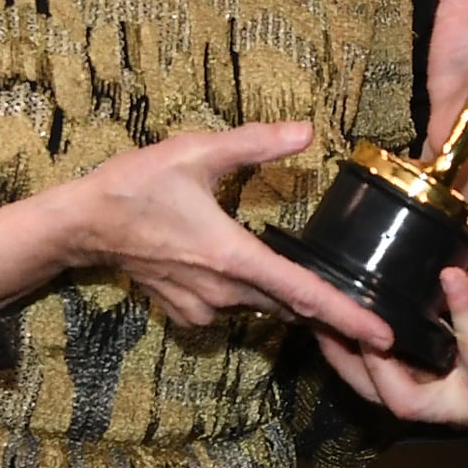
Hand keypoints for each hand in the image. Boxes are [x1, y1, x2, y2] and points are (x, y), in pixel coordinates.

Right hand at [0, 121, 393, 348]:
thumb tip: (307, 131)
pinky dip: (254, 297)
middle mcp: (223, 292)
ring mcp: (203, 307)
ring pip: (264, 307)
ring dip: (293, 302)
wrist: (84, 222)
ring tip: (329, 298)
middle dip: (332, 314)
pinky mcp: (187, 313)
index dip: (347, 316)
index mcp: (234, 258)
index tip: (383, 336)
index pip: (304, 293)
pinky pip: (234, 309)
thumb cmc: (138, 184)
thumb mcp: (197, 151)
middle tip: (373, 319)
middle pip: (292, 307)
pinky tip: (258, 277)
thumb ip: (255, 143)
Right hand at [315, 266, 467, 424]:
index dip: (341, 348)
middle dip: (344, 359)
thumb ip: (439, 291)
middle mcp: (449, 398)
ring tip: (370, 315)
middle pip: (376, 395)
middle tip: (326, 316)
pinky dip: (459, 313)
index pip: (375, 373)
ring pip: (406, 401)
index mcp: (439, 376)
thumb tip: (405, 261)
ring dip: (381, 360)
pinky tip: (452, 277)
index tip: (319, 306)